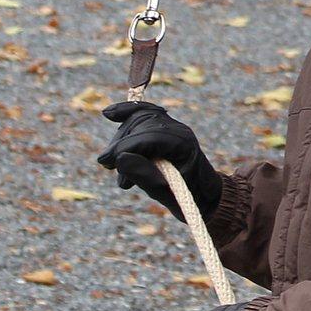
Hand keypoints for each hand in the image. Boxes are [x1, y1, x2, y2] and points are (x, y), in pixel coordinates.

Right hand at [96, 101, 221, 219]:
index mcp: (183, 143)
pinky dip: (127, 113)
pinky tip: (109, 114)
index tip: (107, 163)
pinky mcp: (162, 128)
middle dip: (121, 143)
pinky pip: (143, 114)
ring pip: (139, 119)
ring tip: (113, 165)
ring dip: (121, 138)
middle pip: (142, 124)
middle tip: (108, 166)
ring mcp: (171, 126)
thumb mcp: (166, 193)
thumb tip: (119, 159)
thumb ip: (144, 176)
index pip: (150, 136)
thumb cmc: (189, 197)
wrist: (204, 195)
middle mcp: (178, 129)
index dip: (125, 147)